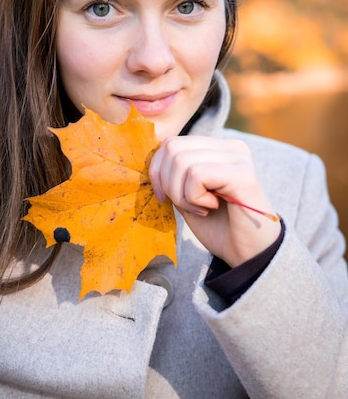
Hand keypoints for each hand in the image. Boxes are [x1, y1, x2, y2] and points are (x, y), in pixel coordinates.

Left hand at [149, 136, 280, 266]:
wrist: (248, 255)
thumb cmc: (219, 227)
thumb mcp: (187, 195)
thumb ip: (173, 174)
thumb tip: (151, 162)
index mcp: (217, 147)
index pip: (171, 143)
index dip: (157, 171)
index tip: (164, 197)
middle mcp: (230, 146)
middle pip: (172, 148)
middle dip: (168, 183)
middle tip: (186, 205)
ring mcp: (238, 157)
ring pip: (182, 161)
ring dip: (182, 194)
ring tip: (200, 208)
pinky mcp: (242, 174)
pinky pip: (197, 174)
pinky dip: (194, 197)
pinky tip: (210, 207)